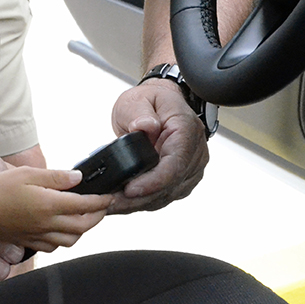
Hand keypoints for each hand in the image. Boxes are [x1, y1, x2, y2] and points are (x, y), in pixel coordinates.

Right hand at [0, 167, 109, 251]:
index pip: (85, 205)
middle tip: (104, 206)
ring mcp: (36, 235)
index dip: (101, 200)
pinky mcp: (27, 241)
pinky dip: (64, 239)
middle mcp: (45, 224)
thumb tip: (79, 178)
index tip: (109, 195)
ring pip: (70, 240)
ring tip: (86, 217)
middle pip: (82, 226)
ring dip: (83, 229)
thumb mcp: (28, 173)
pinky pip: (53, 246)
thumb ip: (56, 177)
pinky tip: (62, 228)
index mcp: (48, 204)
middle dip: (98, 217)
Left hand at [107, 79, 208, 212]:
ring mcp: (191, 167)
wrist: (159, 106)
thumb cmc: (151, 101)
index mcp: (186, 129)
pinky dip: (143, 202)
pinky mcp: (182, 179)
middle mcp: (194, 151)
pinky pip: (164, 196)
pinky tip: (124, 203)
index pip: (176, 163)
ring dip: (138, 204)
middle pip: (170, 185)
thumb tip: (145, 126)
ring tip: (112, 204)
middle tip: (110, 203)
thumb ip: (140, 112)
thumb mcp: (138, 99)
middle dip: (138, 199)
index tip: (130, 189)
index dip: (153, 181)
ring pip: (167, 195)